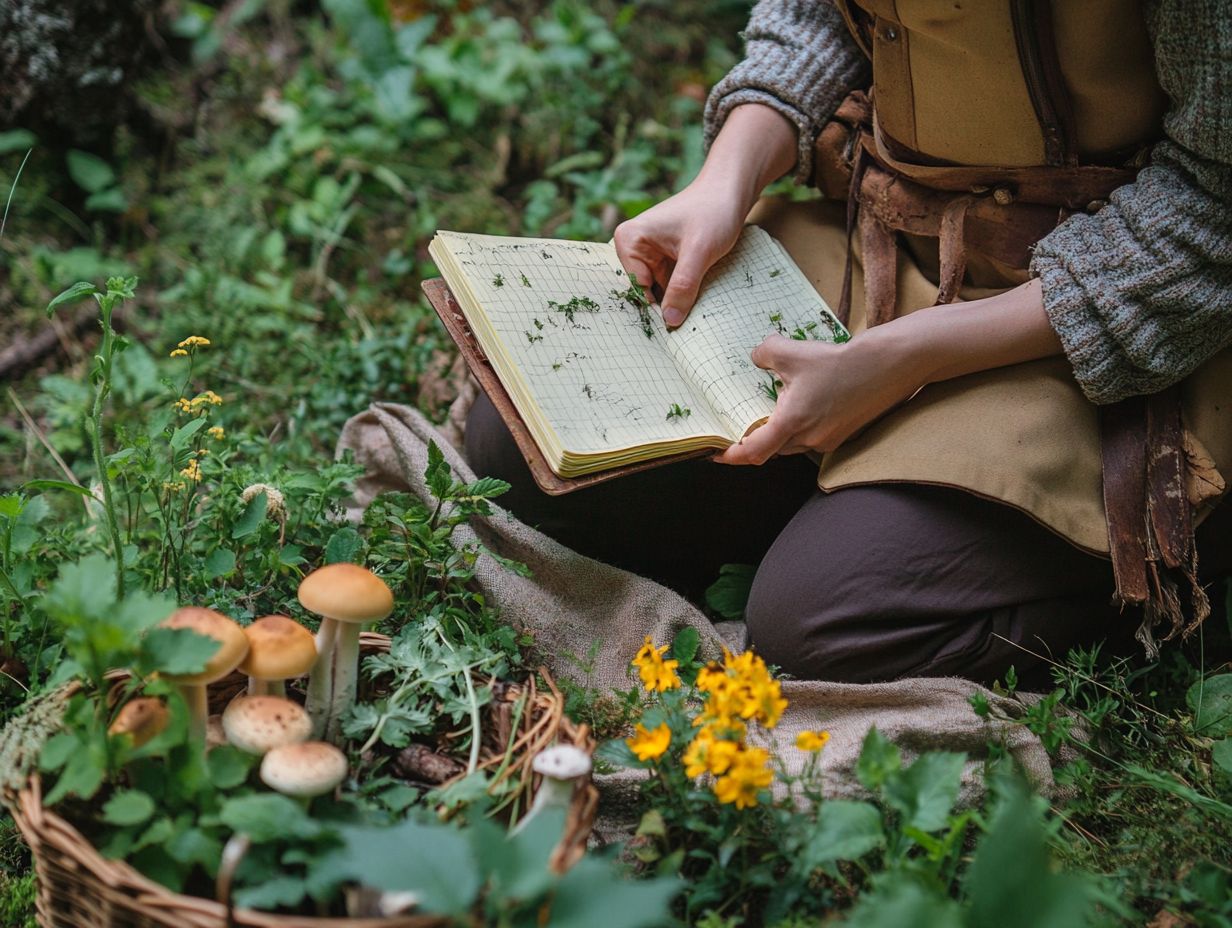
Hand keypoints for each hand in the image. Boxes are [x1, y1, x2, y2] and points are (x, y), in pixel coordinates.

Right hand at [613, 182, 746, 328]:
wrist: (731, 190)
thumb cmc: (713, 211)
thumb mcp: (699, 252)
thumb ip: (682, 286)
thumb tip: (669, 321)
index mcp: (629, 240)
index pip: (637, 287)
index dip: (656, 307)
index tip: (675, 329)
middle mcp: (633, 248)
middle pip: (646, 292)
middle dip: (665, 307)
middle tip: (686, 327)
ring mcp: (649, 255)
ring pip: (659, 292)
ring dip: (676, 303)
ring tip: (695, 315)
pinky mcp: (665, 260)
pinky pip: (670, 286)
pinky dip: (683, 295)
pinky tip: (698, 302)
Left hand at [715, 331, 925, 463]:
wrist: (889, 365)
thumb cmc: (840, 361)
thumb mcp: (791, 351)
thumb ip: (764, 354)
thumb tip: (756, 358)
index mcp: (791, 423)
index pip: (753, 452)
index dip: (731, 456)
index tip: (715, 454)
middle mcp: (808, 439)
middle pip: (770, 450)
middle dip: (754, 441)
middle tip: (738, 426)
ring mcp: (827, 440)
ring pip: (791, 445)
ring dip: (778, 433)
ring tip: (771, 410)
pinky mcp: (842, 436)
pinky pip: (810, 439)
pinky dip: (799, 428)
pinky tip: (802, 404)